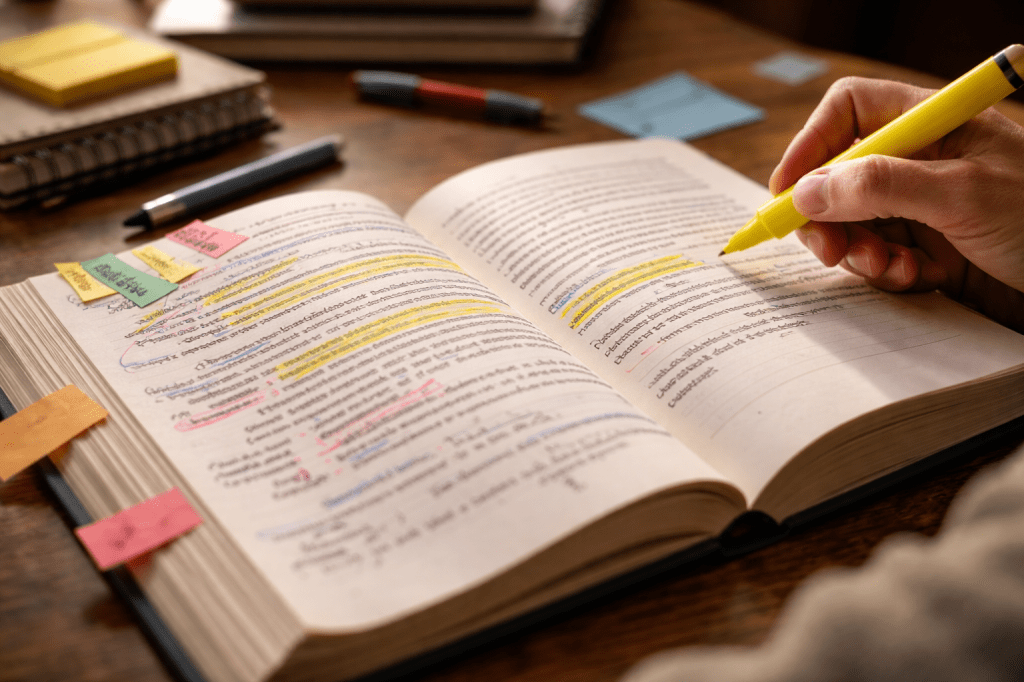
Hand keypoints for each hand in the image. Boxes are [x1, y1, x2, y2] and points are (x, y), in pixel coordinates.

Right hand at [770, 77, 1023, 330]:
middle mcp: (922, 160)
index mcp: (932, 124)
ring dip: (860, 250)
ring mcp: (925, 205)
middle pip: (839, 175)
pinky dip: (888, 272)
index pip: (849, 113)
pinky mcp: (930, 247)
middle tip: (828, 250)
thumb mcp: (961, 194)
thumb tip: (805, 192)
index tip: (786, 193)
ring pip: (855, 222)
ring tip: (886, 266)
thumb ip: (879, 187)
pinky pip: (882, 256)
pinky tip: (916, 277)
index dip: (810, 146)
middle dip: (827, 215)